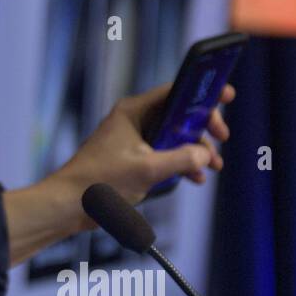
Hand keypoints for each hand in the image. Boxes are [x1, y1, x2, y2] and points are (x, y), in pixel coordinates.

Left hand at [51, 81, 234, 209]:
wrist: (69, 204)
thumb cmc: (98, 182)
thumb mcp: (148, 170)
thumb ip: (181, 159)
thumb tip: (204, 154)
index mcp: (133, 112)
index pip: (175, 91)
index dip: (202, 92)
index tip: (226, 95)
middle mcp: (134, 120)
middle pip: (179, 115)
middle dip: (202, 130)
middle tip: (221, 140)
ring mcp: (133, 140)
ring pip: (174, 137)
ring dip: (194, 151)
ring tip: (212, 167)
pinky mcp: (133, 158)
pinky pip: (164, 154)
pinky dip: (180, 163)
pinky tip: (194, 178)